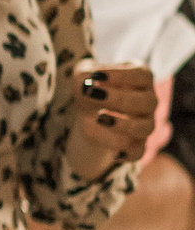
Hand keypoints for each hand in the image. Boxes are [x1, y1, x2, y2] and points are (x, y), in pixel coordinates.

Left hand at [70, 62, 159, 177]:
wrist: (85, 108)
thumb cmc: (88, 86)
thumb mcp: (81, 78)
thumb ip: (84, 80)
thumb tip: (88, 88)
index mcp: (141, 78)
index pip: (142, 75)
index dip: (121, 75)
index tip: (96, 76)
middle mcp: (148, 100)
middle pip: (148, 101)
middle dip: (120, 99)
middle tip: (93, 94)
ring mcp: (145, 123)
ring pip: (146, 128)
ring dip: (124, 125)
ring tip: (99, 118)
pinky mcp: (136, 144)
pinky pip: (138, 152)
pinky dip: (128, 154)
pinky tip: (112, 153)